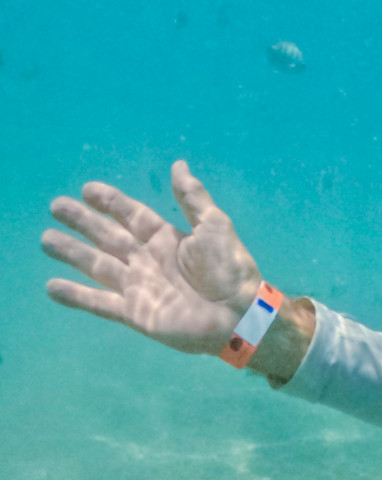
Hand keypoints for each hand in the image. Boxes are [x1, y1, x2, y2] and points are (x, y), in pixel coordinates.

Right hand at [42, 160, 262, 355]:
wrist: (237, 314)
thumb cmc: (229, 269)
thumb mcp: (214, 226)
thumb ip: (193, 198)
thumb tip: (178, 164)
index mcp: (166, 239)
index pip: (131, 215)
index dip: (110, 202)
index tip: (86, 189)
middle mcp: (148, 260)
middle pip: (108, 237)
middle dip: (82, 222)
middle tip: (56, 206)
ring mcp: (139, 287)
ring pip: (97, 265)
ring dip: (71, 253)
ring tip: (46, 239)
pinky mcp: (134, 313)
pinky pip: (98, 303)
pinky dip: (75, 296)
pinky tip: (52, 286)